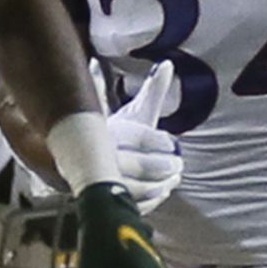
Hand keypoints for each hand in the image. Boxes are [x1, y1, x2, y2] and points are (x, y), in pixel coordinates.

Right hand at [107, 61, 182, 211]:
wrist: (88, 157)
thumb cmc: (121, 132)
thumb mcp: (136, 112)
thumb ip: (154, 91)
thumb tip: (169, 64)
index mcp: (104, 128)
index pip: (134, 136)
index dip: (157, 141)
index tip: (173, 142)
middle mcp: (96, 153)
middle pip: (130, 163)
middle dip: (159, 166)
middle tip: (178, 165)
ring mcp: (96, 178)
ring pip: (128, 187)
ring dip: (156, 185)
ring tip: (173, 178)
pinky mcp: (100, 197)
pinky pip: (125, 203)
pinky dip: (147, 201)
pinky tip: (162, 193)